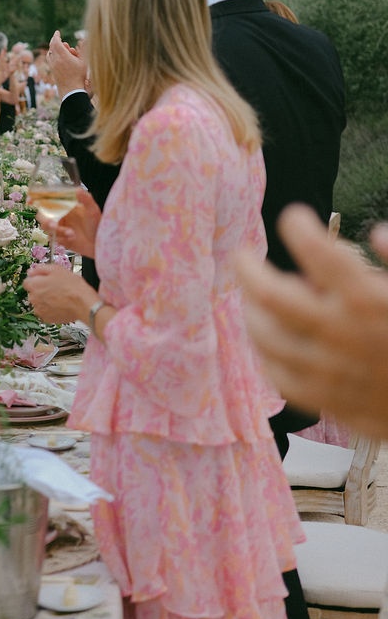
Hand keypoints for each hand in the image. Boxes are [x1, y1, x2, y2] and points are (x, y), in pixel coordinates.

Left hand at [23, 262, 93, 324]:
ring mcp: (39, 310)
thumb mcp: (56, 269)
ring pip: (39, 303)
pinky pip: (45, 312)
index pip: (27, 281)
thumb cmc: (72, 286)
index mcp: (34, 285)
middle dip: (41, 290)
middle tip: (55, 288)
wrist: (83, 303)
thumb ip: (40, 269)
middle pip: (33, 293)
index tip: (44, 280)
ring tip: (59, 297)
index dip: (36, 279)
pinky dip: (50, 309)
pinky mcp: (46, 319)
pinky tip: (60, 305)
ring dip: (45, 300)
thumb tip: (31, 271)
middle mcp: (33, 299)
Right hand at [41, 188, 100, 258]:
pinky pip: (52, 238)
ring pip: (46, 228)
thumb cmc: (99, 224)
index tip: (30, 200)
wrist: (101, 244)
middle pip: (42, 215)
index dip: (36, 199)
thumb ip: (86, 200)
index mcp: (64, 205)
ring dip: (56, 231)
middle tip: (54, 225)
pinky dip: (60, 239)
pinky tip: (72, 239)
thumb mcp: (93, 210)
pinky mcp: (59, 239)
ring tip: (71, 234)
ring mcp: (59, 227)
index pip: (47, 199)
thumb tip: (78, 189)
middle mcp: (59, 215)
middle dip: (45, 220)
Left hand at [47, 30, 89, 98]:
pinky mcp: (52, 71)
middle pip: (52, 46)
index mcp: (63, 56)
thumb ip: (83, 49)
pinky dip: (52, 54)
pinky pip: (50, 59)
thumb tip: (84, 39)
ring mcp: (53, 66)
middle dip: (55, 41)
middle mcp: (55, 60)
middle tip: (59, 38)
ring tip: (59, 46)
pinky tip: (56, 55)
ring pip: (50, 53)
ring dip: (53, 48)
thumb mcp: (84, 62)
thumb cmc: (79, 76)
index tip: (57, 32)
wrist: (71, 91)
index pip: (56, 42)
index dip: (56, 36)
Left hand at [237, 205, 387, 437]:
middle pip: (272, 295)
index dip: (299, 228)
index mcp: (369, 300)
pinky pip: (280, 376)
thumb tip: (376, 232)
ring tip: (253, 298)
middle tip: (243, 256)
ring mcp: (330, 370)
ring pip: (267, 336)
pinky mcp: (327, 401)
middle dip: (250, 270)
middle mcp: (343, 334)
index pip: (319, 252)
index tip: (293, 218)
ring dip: (253, 311)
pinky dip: (267, 354)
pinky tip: (271, 341)